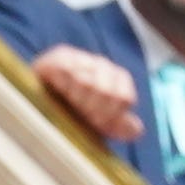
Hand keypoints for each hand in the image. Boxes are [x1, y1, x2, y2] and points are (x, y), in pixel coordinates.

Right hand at [26, 47, 145, 148]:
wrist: (47, 97)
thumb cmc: (80, 112)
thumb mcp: (103, 124)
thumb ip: (123, 128)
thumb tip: (136, 129)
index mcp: (120, 80)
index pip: (124, 98)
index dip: (110, 115)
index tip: (96, 123)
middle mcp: (104, 65)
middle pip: (106, 92)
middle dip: (92, 110)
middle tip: (80, 115)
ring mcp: (84, 58)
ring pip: (86, 82)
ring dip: (76, 99)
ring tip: (68, 103)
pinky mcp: (62, 55)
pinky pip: (66, 69)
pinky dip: (63, 84)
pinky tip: (58, 90)